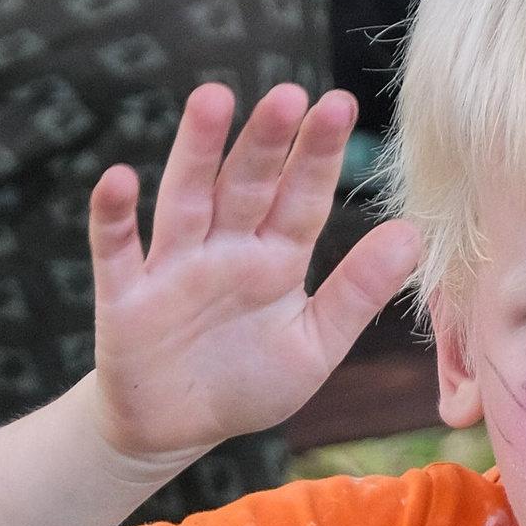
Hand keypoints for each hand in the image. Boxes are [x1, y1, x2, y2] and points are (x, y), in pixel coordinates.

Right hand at [88, 84, 424, 467]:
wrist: (175, 431)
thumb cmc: (247, 383)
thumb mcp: (314, 346)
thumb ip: (358, 293)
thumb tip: (413, 233)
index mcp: (275, 258)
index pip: (301, 199)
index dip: (317, 155)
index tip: (340, 104)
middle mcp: (225, 249)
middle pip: (246, 186)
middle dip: (266, 141)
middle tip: (289, 94)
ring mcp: (174, 267)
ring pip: (186, 199)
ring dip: (195, 152)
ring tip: (213, 100)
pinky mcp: (125, 297)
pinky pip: (117, 252)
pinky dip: (113, 217)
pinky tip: (118, 179)